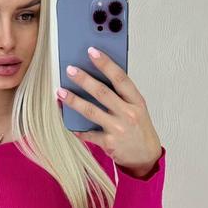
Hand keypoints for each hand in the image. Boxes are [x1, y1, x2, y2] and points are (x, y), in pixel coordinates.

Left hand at [57, 46, 162, 176]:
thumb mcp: (137, 108)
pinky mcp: (109, 143)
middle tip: (70, 69)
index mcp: (136, 101)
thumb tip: (98, 77)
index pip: (120, 78)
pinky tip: (68, 123)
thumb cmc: (139, 128)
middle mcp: (128, 113)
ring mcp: (118, 129)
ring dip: (74, 101)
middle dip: (84, 79)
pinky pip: (89, 134)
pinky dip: (78, 129)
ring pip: (91, 111)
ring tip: (61, 92)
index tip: (92, 51)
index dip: (106, 64)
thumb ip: (122, 95)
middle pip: (102, 92)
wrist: (146, 156)